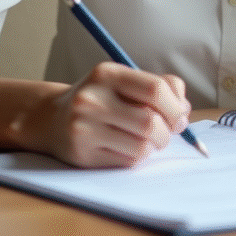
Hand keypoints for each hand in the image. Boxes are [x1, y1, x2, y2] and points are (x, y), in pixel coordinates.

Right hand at [39, 63, 191, 167]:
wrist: (51, 119)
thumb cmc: (100, 99)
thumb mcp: (124, 81)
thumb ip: (159, 86)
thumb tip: (184, 110)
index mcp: (106, 74)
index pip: (155, 89)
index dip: (176, 106)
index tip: (180, 116)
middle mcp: (92, 99)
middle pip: (151, 122)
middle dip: (168, 132)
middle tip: (167, 132)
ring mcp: (84, 128)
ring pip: (142, 146)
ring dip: (154, 146)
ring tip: (147, 139)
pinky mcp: (83, 154)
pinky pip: (128, 161)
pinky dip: (137, 157)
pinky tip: (127, 147)